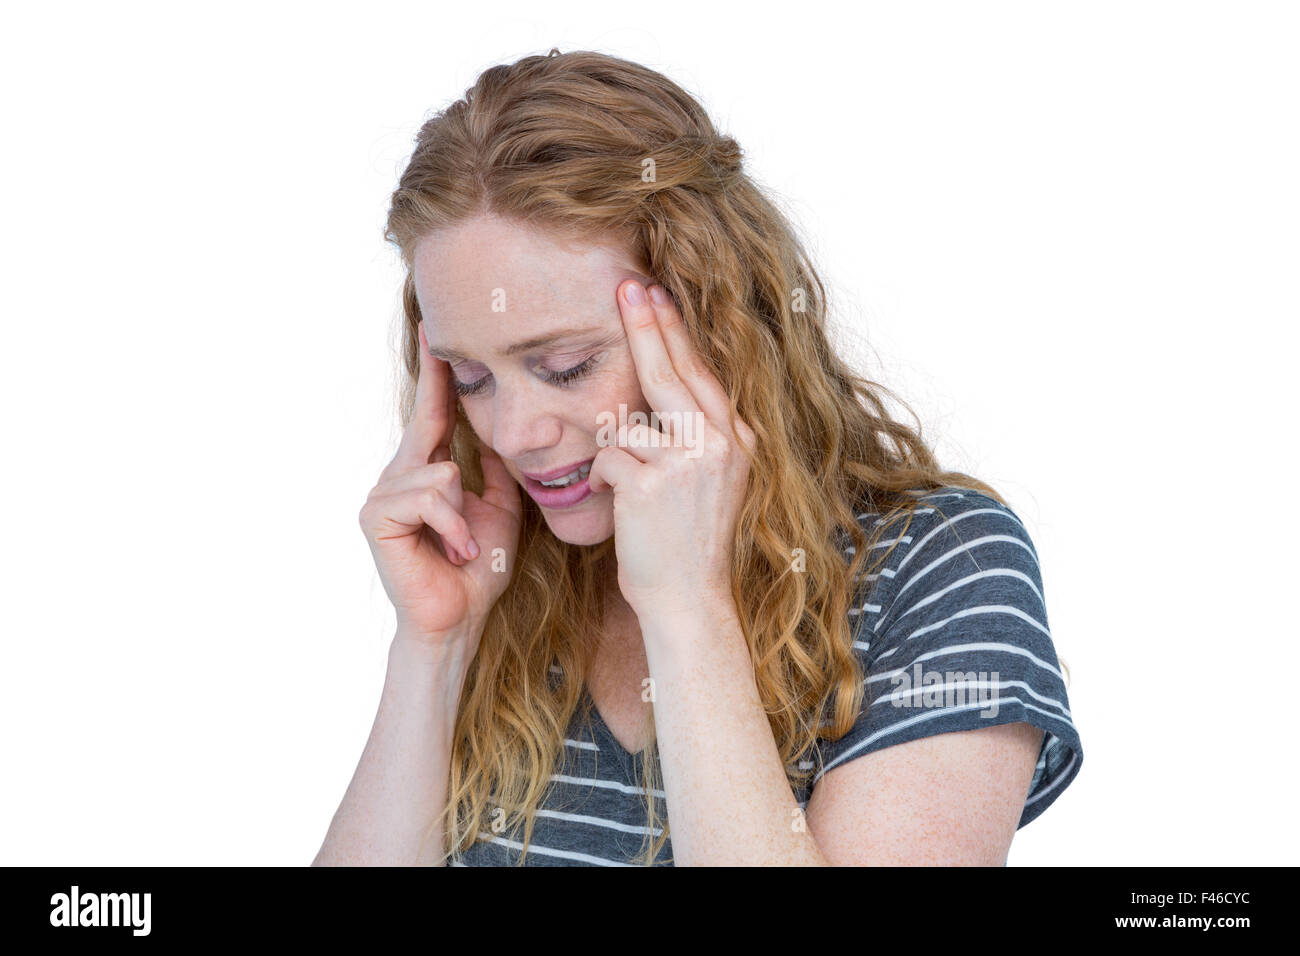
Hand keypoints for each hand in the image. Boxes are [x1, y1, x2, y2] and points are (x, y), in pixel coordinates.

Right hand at [358, 320, 521, 647]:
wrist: (458, 618)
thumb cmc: (476, 568)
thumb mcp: (500, 509)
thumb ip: (495, 470)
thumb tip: (501, 431)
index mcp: (425, 471)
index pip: (432, 413)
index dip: (436, 374)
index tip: (435, 331)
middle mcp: (398, 475)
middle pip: (428, 425)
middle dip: (440, 396)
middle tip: (438, 357)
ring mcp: (382, 495)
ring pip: (440, 472)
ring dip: (464, 516)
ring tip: (463, 546)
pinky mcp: (376, 517)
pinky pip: (429, 496)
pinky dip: (452, 526)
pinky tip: (453, 550)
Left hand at [586, 281, 755, 621]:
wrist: (689, 600)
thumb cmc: (686, 543)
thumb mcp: (708, 481)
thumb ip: (695, 436)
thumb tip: (661, 391)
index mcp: (736, 438)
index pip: (700, 372)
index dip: (674, 331)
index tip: (655, 294)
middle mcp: (720, 442)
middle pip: (671, 370)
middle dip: (646, 324)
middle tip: (626, 285)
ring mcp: (689, 461)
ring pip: (630, 419)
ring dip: (614, 448)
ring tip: (626, 485)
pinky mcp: (653, 483)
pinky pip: (608, 455)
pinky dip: (600, 478)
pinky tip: (612, 501)